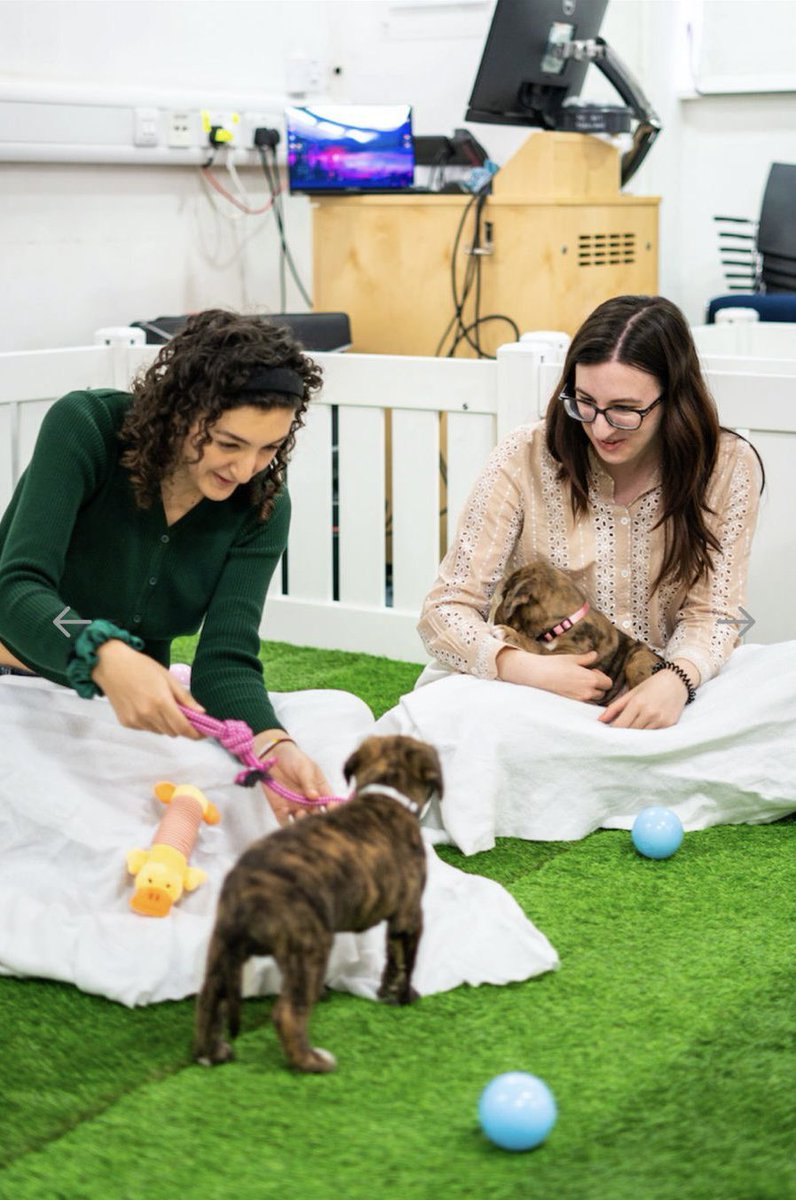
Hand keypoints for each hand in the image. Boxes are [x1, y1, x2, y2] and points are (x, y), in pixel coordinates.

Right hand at [92, 639, 204, 737]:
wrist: (110, 665)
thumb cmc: (141, 667)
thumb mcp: (168, 678)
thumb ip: (185, 698)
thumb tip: (201, 713)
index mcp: (161, 702)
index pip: (182, 727)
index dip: (195, 733)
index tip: (203, 733)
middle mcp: (148, 715)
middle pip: (172, 732)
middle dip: (181, 726)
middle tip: (183, 714)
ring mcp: (135, 720)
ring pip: (160, 732)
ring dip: (166, 725)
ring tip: (160, 705)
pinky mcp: (126, 723)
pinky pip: (147, 729)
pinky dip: (152, 723)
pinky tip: (146, 707)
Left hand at [256, 737, 333, 825]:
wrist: (273, 755)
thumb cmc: (294, 759)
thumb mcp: (305, 767)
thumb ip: (309, 782)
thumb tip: (315, 797)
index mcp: (320, 791)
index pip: (330, 803)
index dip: (333, 808)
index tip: (332, 808)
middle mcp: (310, 803)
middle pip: (318, 816)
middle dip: (318, 819)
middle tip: (315, 815)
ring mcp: (296, 807)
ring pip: (302, 822)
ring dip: (302, 822)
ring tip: (300, 812)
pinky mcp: (281, 809)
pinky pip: (284, 821)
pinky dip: (285, 822)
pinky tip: (285, 811)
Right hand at [497, 646, 612, 703]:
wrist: (538, 675)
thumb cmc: (555, 664)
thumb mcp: (572, 658)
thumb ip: (586, 658)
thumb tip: (595, 655)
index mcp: (591, 679)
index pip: (608, 683)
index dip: (602, 676)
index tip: (593, 671)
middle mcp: (588, 691)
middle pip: (602, 693)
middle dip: (598, 686)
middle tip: (585, 677)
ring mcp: (579, 699)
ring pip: (593, 699)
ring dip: (591, 692)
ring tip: (579, 683)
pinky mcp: (571, 703)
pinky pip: (584, 702)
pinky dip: (582, 697)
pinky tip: (572, 688)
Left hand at [599, 668, 687, 728]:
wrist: (677, 681)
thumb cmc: (651, 686)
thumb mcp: (632, 693)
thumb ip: (615, 707)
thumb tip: (600, 720)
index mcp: (637, 703)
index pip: (620, 725)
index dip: (613, 731)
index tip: (608, 732)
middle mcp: (649, 713)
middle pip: (630, 732)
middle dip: (623, 734)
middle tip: (618, 734)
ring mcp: (660, 720)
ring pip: (642, 735)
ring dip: (635, 735)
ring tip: (632, 732)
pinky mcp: (669, 724)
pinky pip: (653, 735)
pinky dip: (647, 734)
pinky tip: (645, 730)